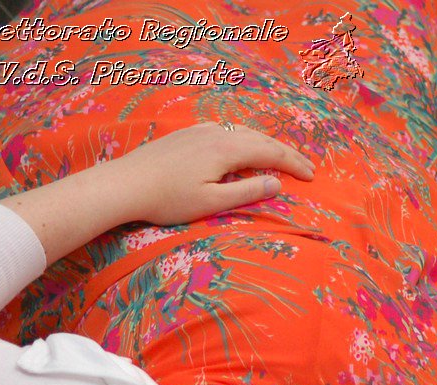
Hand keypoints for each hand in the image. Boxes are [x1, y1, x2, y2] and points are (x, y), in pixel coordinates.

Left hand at [108, 122, 314, 225]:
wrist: (124, 184)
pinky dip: (245, 138)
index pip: (271, 153)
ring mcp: (200, 131)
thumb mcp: (212, 203)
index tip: (312, 177)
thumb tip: (277, 183)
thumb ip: (247, 192)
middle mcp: (216, 134)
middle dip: (286, 152)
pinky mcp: (187, 134)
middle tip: (307, 166)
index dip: (294, 164)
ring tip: (281, 155)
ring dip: (267, 143)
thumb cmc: (168, 199)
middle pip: (260, 139)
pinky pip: (226, 130)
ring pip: (243, 132)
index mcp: (227, 150)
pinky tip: (243, 144)